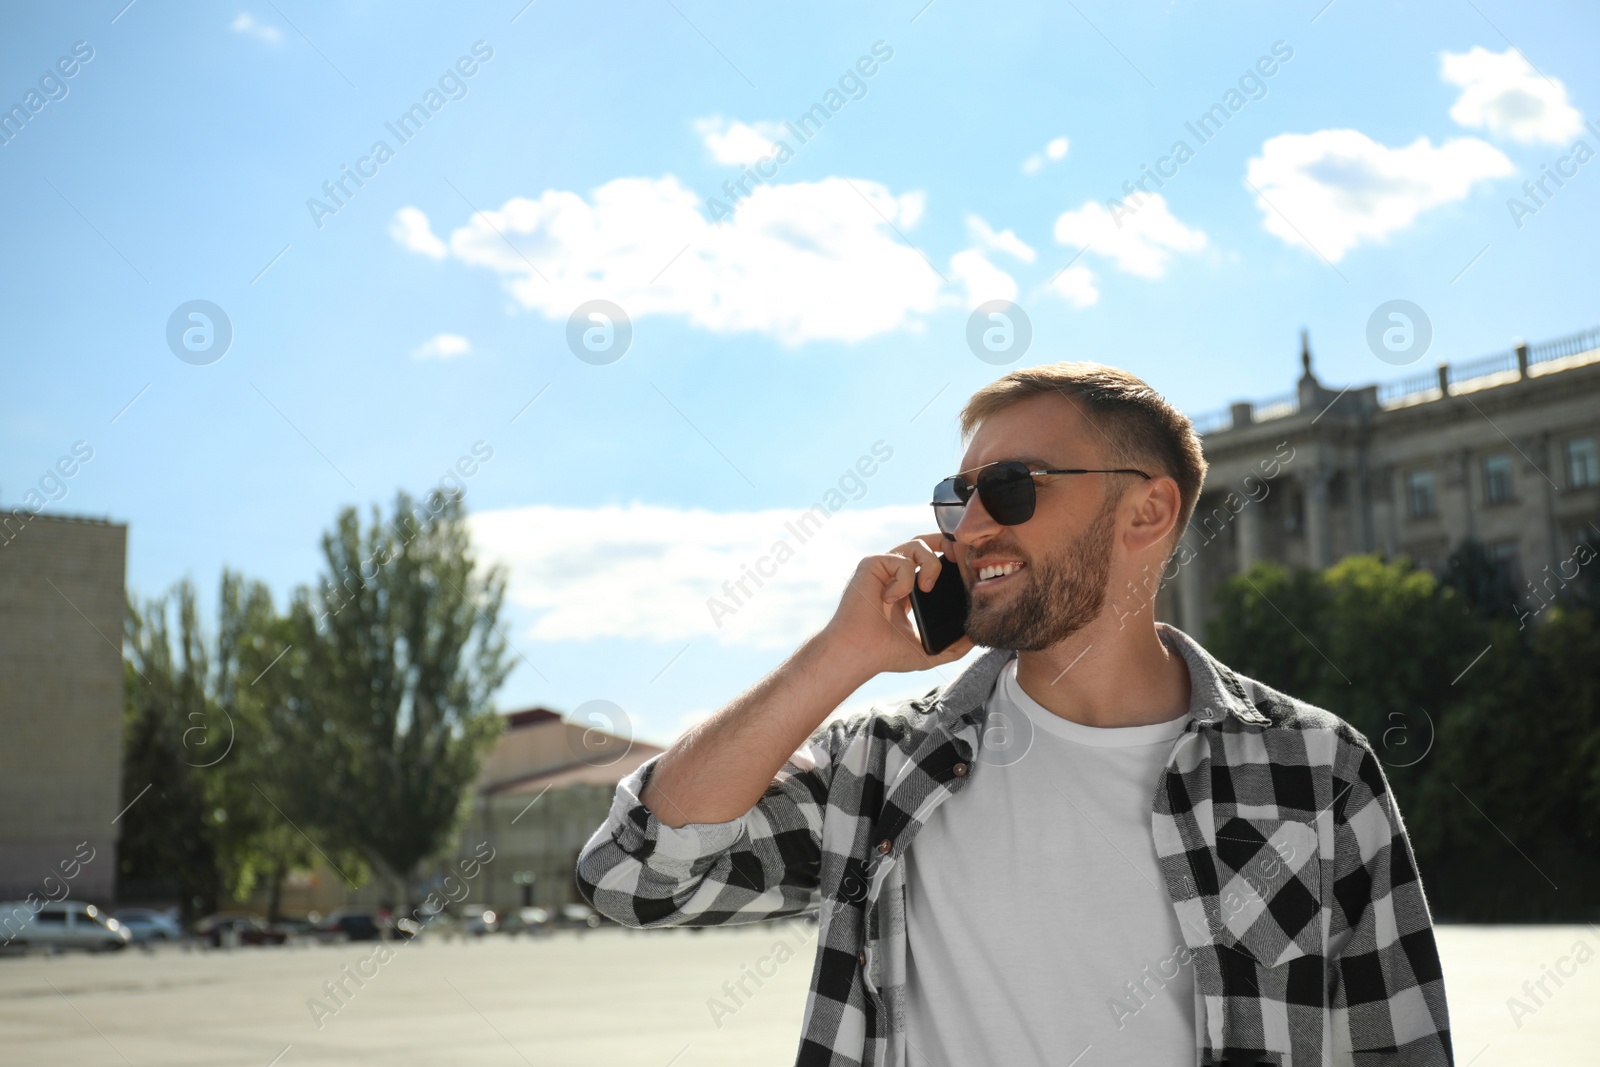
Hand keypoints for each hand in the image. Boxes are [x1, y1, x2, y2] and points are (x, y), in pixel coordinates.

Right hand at [818, 532, 974, 677]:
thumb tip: (975, 639)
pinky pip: (901, 560)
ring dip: (930, 564)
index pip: (930, 561)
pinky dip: (904, 580)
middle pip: (924, 543)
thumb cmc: (884, 654)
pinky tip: (892, 599)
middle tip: (959, 558)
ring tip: (927, 588)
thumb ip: (953, 647)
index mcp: (906, 589)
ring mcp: (883, 568)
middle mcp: (894, 574)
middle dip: (946, 544)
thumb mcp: (927, 651)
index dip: (949, 558)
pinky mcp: (872, 564)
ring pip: (916, 544)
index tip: (965, 568)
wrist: (859, 653)